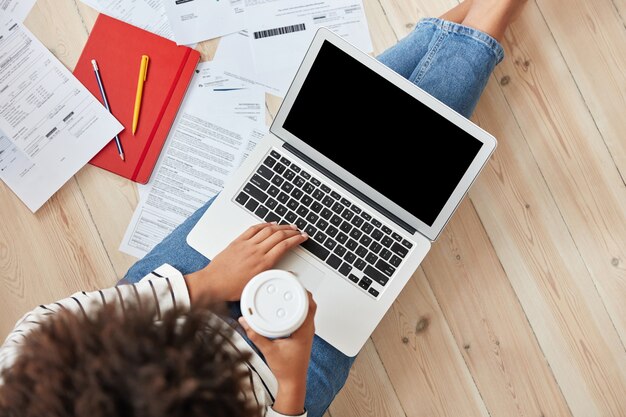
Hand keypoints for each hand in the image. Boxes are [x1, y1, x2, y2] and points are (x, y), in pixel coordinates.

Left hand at [184, 222, 307, 302]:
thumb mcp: (257, 285)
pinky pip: (253, 229)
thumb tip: (287, 274)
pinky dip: (264, 224)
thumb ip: (274, 276)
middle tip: (299, 231)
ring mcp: (247, 245)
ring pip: (268, 230)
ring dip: (281, 226)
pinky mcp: (238, 242)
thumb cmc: (231, 288)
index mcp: (263, 263)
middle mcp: (256, 251)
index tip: (302, 237)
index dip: (296, 239)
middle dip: (292, 231)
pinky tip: (269, 224)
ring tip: (288, 226)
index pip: (285, 245)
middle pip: (279, 235)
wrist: (212, 283)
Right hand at [239, 293, 316, 414]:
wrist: (292, 382)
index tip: (294, 282)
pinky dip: (297, 307)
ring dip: (299, 298)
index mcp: (304, 331)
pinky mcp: (302, 334)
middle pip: (309, 303)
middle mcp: (308, 329)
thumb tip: (245, 322)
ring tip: (287, 290)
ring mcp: (307, 331)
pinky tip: (287, 306)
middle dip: (300, 290)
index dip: (303, 291)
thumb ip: (255, 336)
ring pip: (307, 309)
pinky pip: (303, 315)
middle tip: (289, 282)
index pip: (309, 305)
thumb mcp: (268, 351)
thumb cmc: (286, 369)